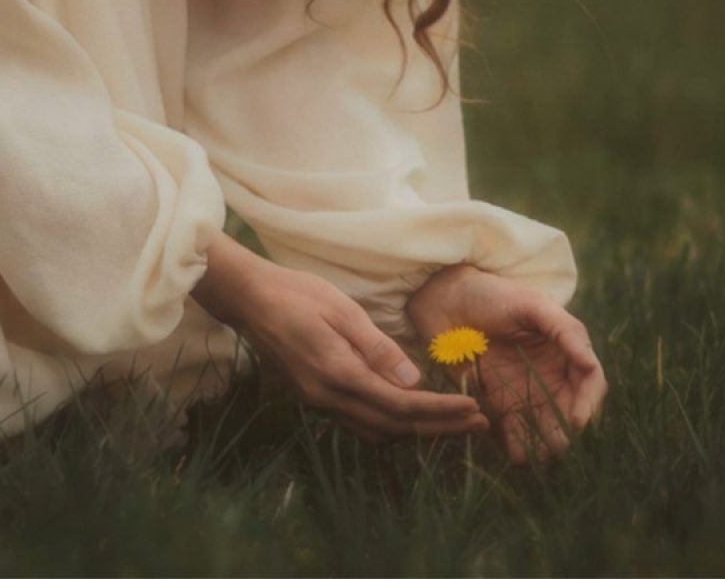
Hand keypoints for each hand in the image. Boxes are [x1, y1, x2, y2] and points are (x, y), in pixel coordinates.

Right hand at [192, 233, 488, 440]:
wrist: (248, 299)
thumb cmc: (296, 294)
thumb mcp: (343, 311)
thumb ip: (378, 348)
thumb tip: (413, 381)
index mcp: (339, 374)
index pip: (400, 405)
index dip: (439, 412)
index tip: (473, 410)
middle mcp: (328, 398)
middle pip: (392, 427)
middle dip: (437, 428)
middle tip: (476, 424)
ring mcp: (318, 401)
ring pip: (375, 431)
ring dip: (414, 431)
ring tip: (450, 423)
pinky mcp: (312, 396)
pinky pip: (358, 421)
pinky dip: (389, 423)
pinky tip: (406, 412)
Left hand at [405, 264, 606, 463]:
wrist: (444, 300)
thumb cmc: (491, 294)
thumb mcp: (531, 304)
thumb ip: (564, 329)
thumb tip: (591, 363)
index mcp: (563, 351)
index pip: (590, 383)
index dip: (589, 404)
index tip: (578, 421)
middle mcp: (549, 375)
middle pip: (570, 412)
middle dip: (568, 432)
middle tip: (558, 447)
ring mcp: (524, 392)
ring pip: (545, 427)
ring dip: (545, 445)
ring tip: (538, 457)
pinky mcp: (497, 404)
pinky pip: (514, 431)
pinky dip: (518, 446)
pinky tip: (516, 456)